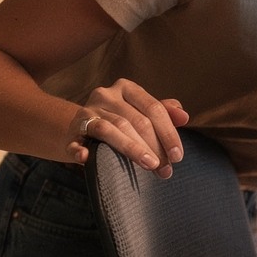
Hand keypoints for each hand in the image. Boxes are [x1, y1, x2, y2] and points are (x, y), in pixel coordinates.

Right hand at [67, 78, 188, 176]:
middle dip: (155, 147)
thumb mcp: (142, 113)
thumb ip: (163, 113)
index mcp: (126, 88)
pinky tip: (85, 158)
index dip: (168, 133)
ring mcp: (86, 112)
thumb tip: (184, 116)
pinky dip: (80, 150)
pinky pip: (76, 140)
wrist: (81, 128)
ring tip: (150, 165)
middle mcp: (105, 95)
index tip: (178, 156)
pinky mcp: (72, 131)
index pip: (153, 108)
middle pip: (136, 121)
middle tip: (166, 169)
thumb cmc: (120, 121)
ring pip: (112, 128)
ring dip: (133, 149)